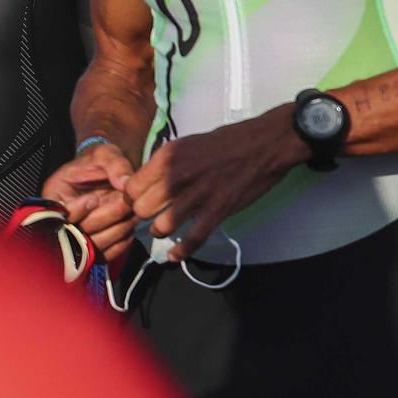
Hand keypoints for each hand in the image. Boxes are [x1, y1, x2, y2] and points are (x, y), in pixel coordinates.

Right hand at [41, 141, 138, 267]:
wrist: (104, 173)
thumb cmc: (100, 162)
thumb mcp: (105, 154)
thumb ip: (114, 164)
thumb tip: (124, 183)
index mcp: (54, 198)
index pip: (58, 215)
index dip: (77, 210)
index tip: (94, 197)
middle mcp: (61, 222)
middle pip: (80, 232)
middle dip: (107, 215)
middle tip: (127, 202)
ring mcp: (77, 237)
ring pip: (94, 246)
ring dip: (118, 229)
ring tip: (133, 211)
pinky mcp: (93, 247)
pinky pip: (106, 254)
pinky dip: (122, 243)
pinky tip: (130, 226)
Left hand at [123, 107, 307, 260]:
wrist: (266, 143)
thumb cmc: (228, 141)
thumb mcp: (188, 143)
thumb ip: (165, 164)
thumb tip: (145, 183)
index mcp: (168, 156)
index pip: (131, 188)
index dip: (133, 197)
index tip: (141, 200)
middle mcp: (177, 176)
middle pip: (142, 210)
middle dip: (146, 215)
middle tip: (155, 213)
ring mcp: (198, 195)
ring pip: (162, 227)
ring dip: (162, 231)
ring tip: (167, 228)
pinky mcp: (219, 210)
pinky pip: (192, 239)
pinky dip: (182, 252)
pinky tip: (176, 255)